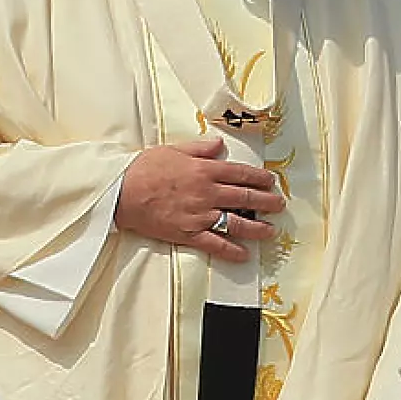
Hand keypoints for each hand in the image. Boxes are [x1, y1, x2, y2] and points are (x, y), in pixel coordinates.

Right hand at [115, 138, 284, 264]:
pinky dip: (231, 251)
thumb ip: (199, 148)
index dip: (259, 178)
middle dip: (266, 202)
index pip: (240, 173)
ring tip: (270, 231)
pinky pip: (215, 244)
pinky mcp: (188, 234)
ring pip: (236, 223)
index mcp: (204, 170)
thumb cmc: (144, 169)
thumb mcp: (173, 149)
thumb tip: (218, 144)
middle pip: (244, 197)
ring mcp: (199, 215)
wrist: (122, 192)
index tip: (271, 181)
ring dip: (256, 227)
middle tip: (279, 205)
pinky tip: (244, 254)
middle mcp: (207, 193)